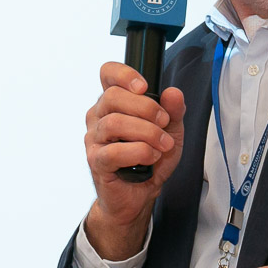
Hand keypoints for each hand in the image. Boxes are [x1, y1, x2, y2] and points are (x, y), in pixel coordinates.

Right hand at [83, 63, 185, 259]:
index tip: (144, 87)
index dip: (123, 74)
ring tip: (162, 145)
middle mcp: (98, 116)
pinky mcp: (96, 161)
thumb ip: (173, 110)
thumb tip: (173, 93)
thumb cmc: (149, 159)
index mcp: (113, 102)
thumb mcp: (170, 130)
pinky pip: (114, 152)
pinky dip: (139, 153)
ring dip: (146, 133)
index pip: (107, 74)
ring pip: (114, 123)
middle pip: (112, 96)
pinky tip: (150, 158)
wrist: (141, 194)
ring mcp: (94, 139)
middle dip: (146, 108)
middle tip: (164, 123)